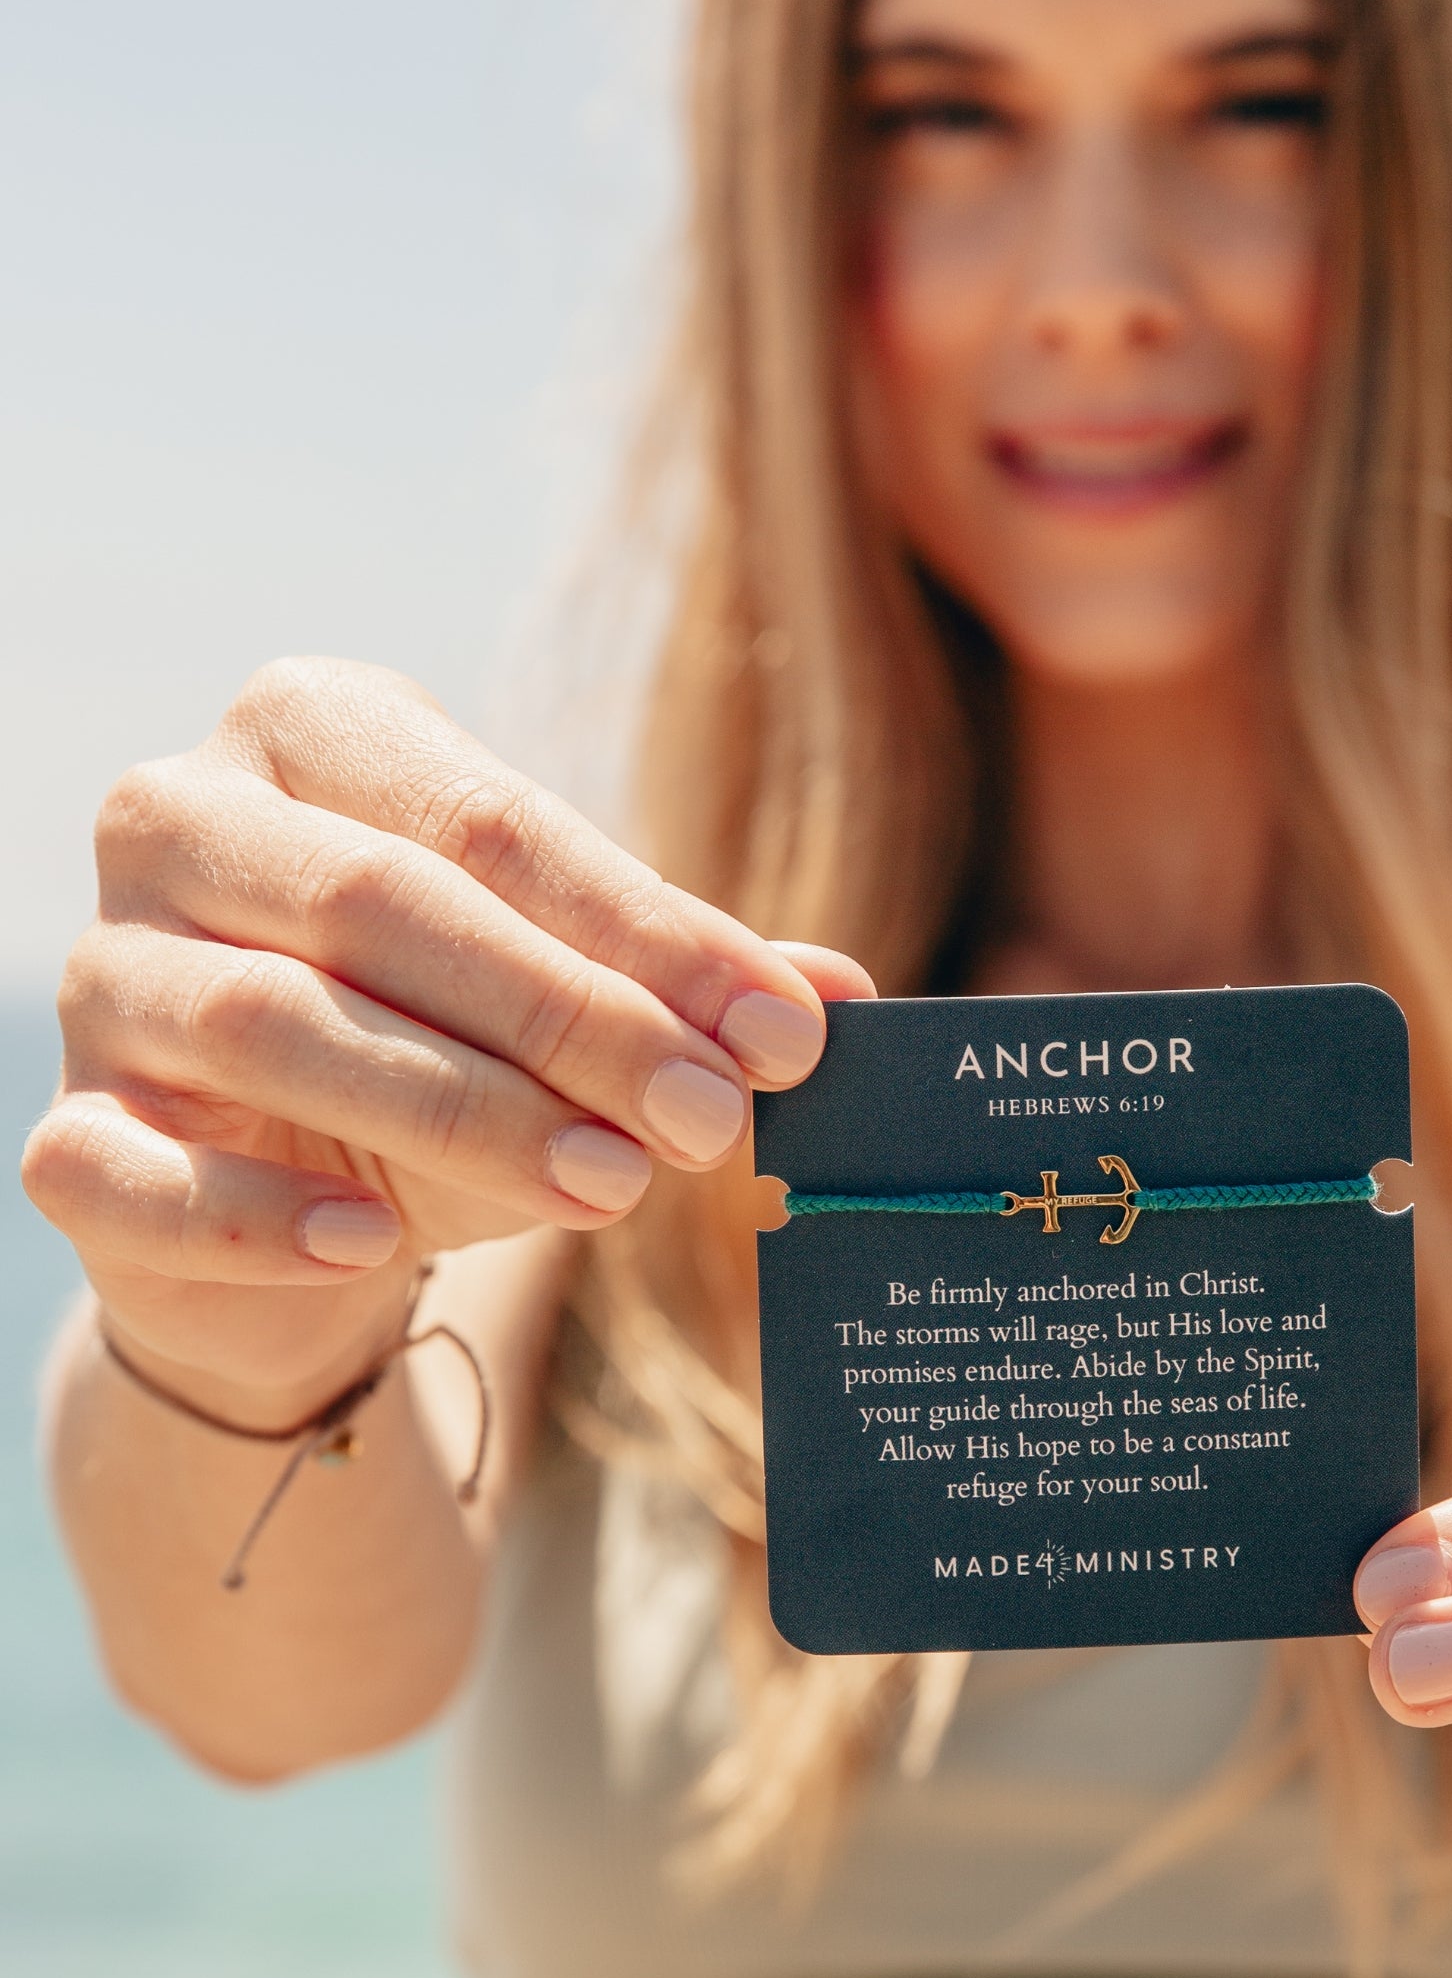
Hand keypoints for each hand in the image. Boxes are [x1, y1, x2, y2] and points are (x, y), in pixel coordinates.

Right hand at [23, 656, 871, 1405]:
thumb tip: (848, 999)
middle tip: (715, 1118)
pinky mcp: (69, 1135)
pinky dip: (264, 1212)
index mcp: (319, 734)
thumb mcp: (577, 1003)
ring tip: (613, 1186)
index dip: (651, 932)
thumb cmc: (456, 1054)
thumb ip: (692, 989)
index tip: (785, 1030)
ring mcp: (104, 977)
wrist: (303, 1200)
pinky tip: (380, 1243)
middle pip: (383, 904)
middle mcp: (182, 821)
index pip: (495, 822)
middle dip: (573, 1019)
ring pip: (266, 1022)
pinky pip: (137, 1170)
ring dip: (460, 1112)